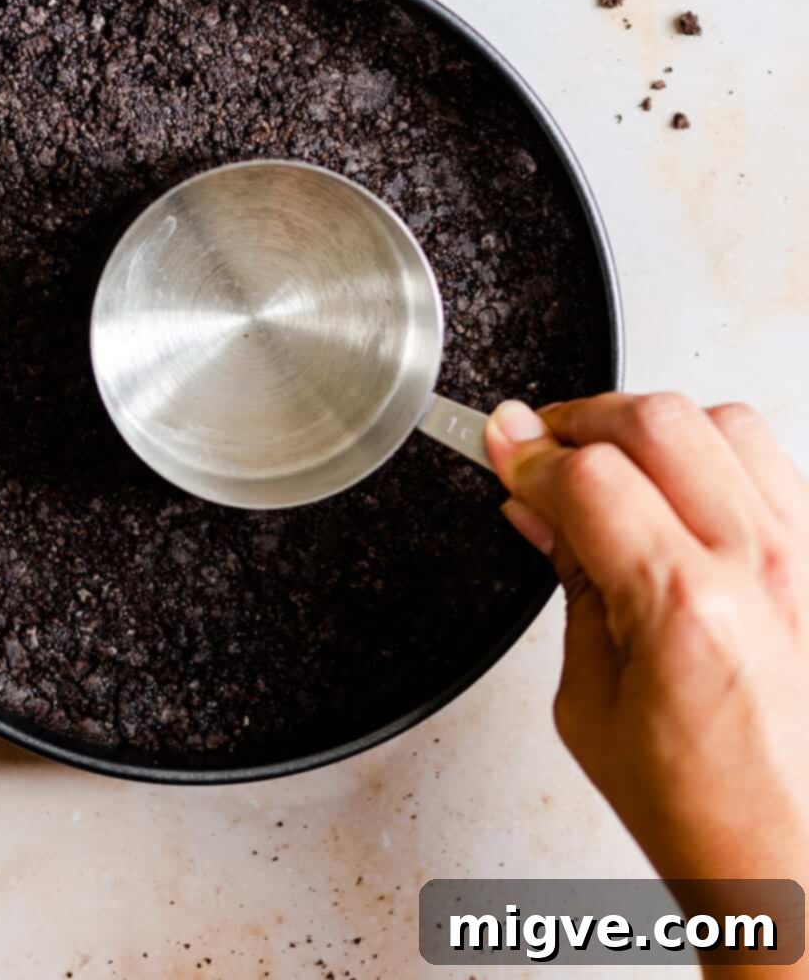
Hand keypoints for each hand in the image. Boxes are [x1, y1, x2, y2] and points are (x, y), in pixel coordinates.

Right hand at [487, 391, 808, 897]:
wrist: (792, 863)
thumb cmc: (705, 811)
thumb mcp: (590, 702)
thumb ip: (568, 579)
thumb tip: (533, 500)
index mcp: (686, 609)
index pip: (588, 473)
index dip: (528, 453)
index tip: (503, 446)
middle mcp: (760, 570)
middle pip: (657, 419)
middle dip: (583, 419)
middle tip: (548, 447)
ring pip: (725, 421)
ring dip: (657, 430)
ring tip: (621, 466)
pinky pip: (776, 464)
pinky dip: (720, 459)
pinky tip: (687, 493)